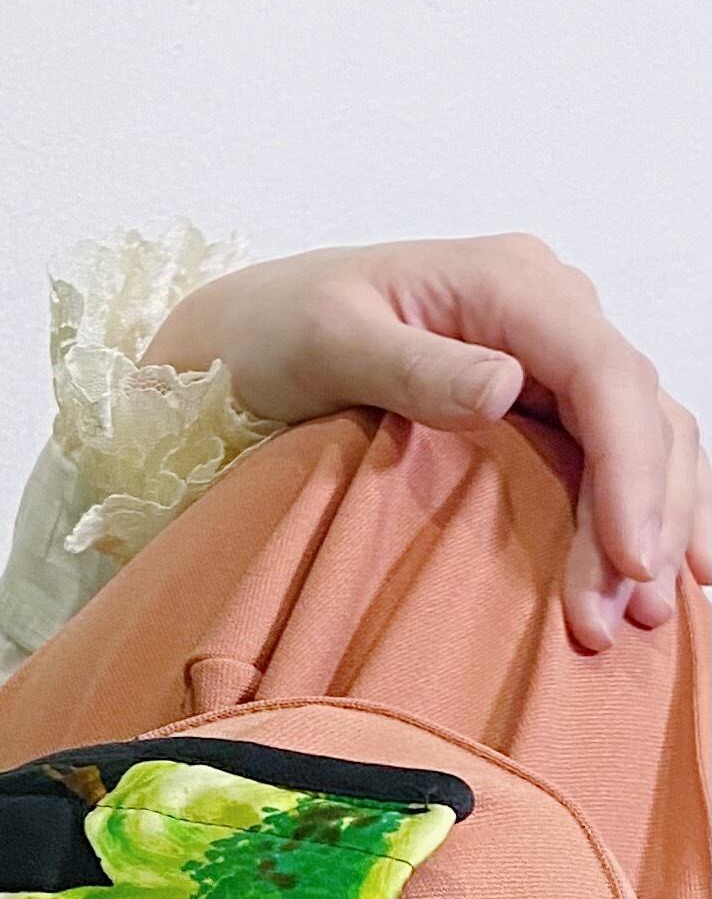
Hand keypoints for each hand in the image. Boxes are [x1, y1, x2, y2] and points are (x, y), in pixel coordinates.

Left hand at [146, 237, 708, 652]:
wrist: (246, 331)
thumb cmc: (276, 330)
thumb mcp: (328, 340)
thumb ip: (411, 365)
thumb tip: (507, 389)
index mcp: (509, 283)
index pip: (604, 374)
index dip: (629, 468)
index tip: (630, 557)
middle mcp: (548, 310)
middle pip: (637, 412)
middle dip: (645, 515)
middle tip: (629, 615)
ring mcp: (547, 353)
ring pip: (640, 434)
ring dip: (652, 523)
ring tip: (647, 615)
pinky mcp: (537, 396)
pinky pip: (607, 450)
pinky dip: (630, 510)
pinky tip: (642, 573)